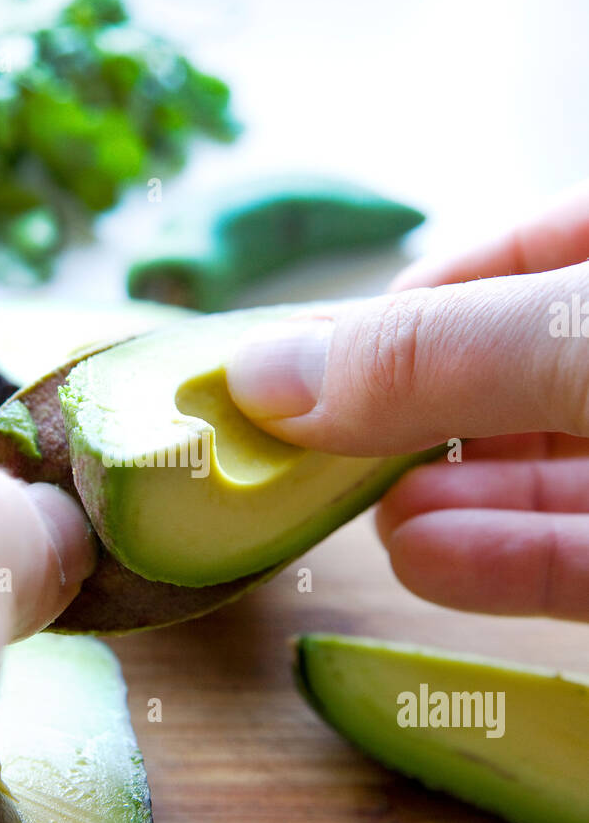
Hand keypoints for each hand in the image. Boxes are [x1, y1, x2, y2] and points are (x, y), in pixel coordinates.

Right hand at [227, 181, 588, 620]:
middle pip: (512, 376)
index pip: (511, 259)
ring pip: (551, 473)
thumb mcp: (578, 331)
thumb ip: (434, 353)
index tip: (307, 363)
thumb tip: (265, 372)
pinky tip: (428, 562)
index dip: (408, 308)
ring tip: (366, 518)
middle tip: (308, 455)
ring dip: (446, 498)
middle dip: (410, 418)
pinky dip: (508, 563)